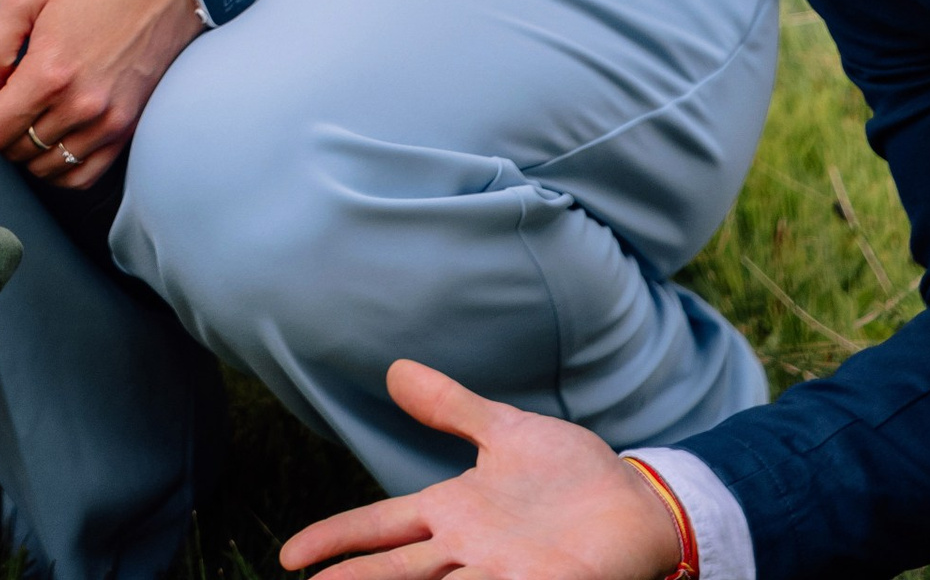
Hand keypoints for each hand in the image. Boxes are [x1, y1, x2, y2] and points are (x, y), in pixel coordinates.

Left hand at [0, 0, 202, 193]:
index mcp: (51, 73)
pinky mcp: (127, 130)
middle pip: (14, 152)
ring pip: (45, 169)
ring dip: (26, 146)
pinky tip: (54, 134)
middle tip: (8, 90)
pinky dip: (59, 167)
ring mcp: (108, 124)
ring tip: (31, 108)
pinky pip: (81, 178)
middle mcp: (81, 108)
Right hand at [279, 364, 687, 577]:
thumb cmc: (571, 474)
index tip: (291, 559)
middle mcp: (471, 552)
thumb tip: (394, 370)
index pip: (383, 528)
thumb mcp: (504, 431)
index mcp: (455, 513)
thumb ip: (450, 407)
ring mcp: (507, 574)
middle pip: (399, 570)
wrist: (638, 502)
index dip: (339, 540)